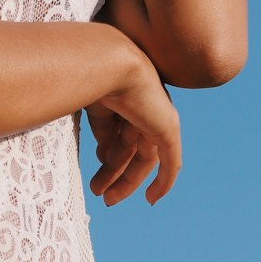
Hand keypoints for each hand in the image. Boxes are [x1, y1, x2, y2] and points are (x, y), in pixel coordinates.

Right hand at [87, 52, 181, 205]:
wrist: (110, 62)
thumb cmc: (90, 76)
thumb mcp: (92, 107)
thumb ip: (101, 128)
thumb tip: (103, 152)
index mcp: (122, 98)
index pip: (118, 131)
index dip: (107, 150)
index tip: (95, 165)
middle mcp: (142, 106)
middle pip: (129, 146)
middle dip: (113, 170)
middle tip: (98, 191)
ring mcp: (157, 116)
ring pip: (145, 157)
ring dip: (126, 180)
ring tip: (107, 198)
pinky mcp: (168, 128)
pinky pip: (170, 162)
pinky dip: (164, 182)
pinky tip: (152, 199)